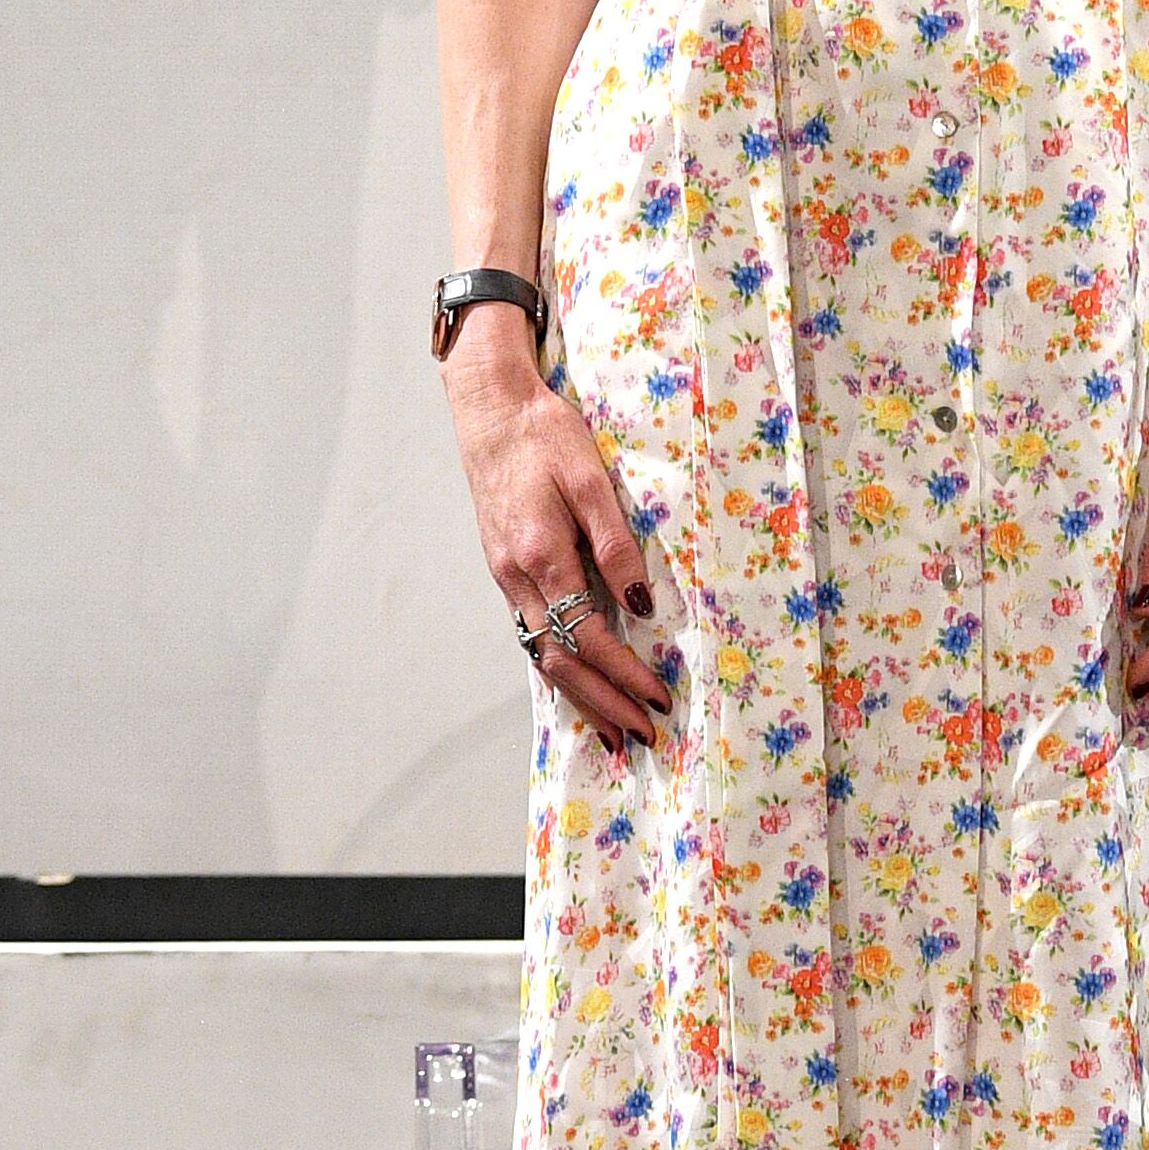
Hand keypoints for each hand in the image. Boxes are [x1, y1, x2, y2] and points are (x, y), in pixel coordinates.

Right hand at [445, 323, 672, 751]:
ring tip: (615, 731)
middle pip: (561, 662)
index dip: (624, 674)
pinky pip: (532, 635)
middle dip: (604, 704)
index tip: (658, 699)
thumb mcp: (591, 481)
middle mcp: (517, 579)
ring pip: (542, 655)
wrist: (490, 411)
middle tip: (642, 738)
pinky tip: (579, 684)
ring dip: (580, 697)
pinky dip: (559, 668)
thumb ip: (616, 545)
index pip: (588, 636)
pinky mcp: (505, 572)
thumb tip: (641, 605)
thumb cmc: (545, 436)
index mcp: (541, 557)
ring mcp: (506, 578)